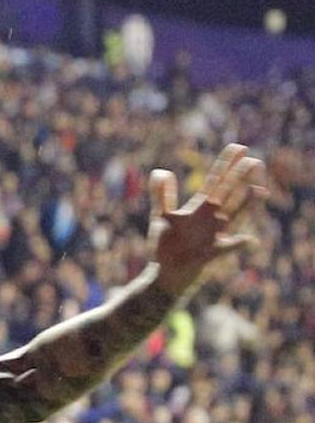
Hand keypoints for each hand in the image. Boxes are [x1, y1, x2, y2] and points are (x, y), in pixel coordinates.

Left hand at [149, 143, 268, 293]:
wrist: (165, 275)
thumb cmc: (165, 247)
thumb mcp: (161, 217)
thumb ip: (162, 194)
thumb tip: (162, 171)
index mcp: (199, 208)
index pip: (215, 181)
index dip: (226, 164)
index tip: (239, 147)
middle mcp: (210, 219)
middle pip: (227, 193)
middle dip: (238, 178)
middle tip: (255, 161)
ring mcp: (213, 235)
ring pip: (234, 215)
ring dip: (246, 204)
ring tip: (260, 190)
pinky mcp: (211, 253)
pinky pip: (228, 248)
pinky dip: (238, 244)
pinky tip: (250, 239)